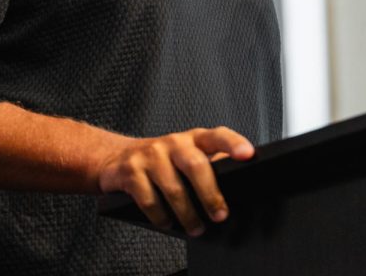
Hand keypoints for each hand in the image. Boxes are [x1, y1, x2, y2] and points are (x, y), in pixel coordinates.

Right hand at [96, 126, 254, 235]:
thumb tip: (236, 189)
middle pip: (196, 165)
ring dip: (187, 215)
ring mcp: (150, 155)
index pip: (217, 136)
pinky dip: (161, 217)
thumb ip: (211, 165)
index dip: (233, 143)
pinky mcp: (131, 171)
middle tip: (219, 215)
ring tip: (196, 229)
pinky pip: (150, 200)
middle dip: (210, 195)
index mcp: (193, 139)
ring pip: (174, 189)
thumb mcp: (188, 156)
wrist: (118, 158)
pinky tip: (168, 222)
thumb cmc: (164, 161)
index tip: (248, 155)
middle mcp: (173, 142)